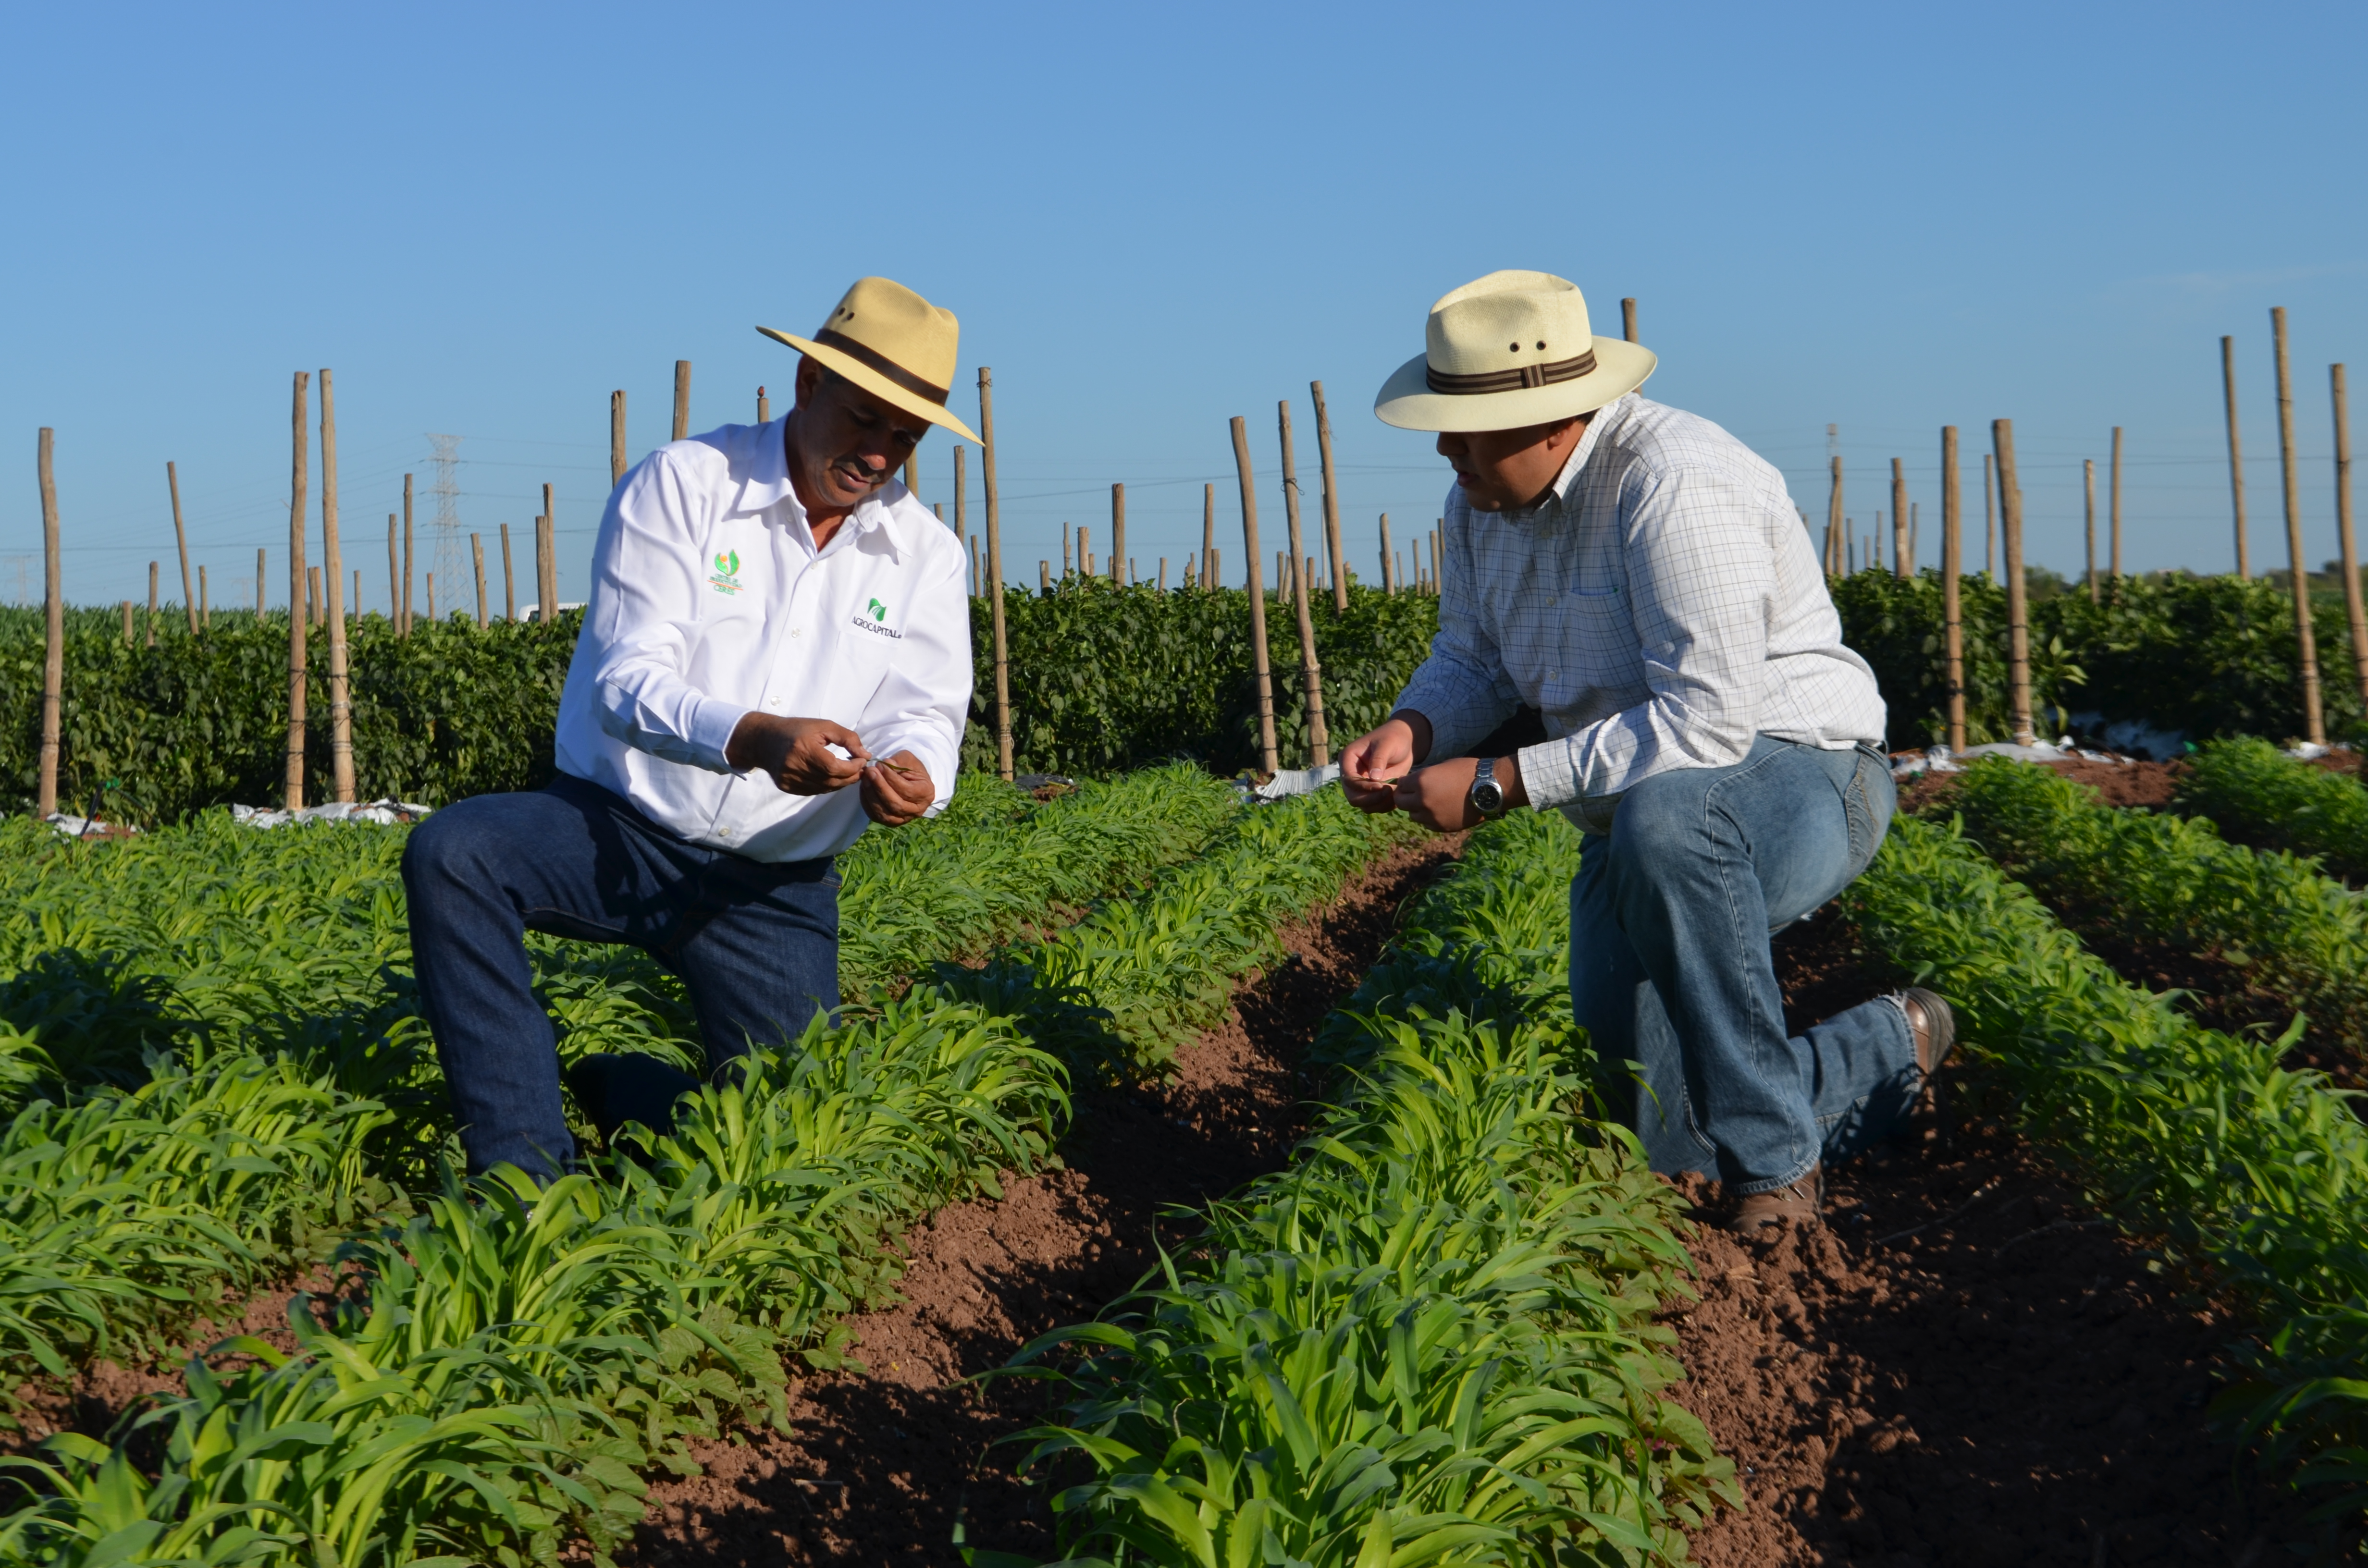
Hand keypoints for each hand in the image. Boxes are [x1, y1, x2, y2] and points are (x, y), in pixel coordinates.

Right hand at [727, 713, 868, 794]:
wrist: (764, 739)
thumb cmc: (797, 729)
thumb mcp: (824, 725)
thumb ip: (847, 738)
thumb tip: (866, 754)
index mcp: (803, 749)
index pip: (833, 767)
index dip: (852, 767)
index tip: (862, 760)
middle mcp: (794, 766)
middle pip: (830, 780)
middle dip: (850, 776)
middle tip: (860, 769)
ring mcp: (789, 779)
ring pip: (824, 789)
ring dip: (841, 782)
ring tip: (849, 772)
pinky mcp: (787, 787)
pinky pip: (814, 791)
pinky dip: (827, 786)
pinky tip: (832, 777)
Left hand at [858, 750, 932, 826]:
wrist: (911, 781)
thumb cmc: (911, 769)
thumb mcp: (909, 760)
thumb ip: (899, 761)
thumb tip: (886, 764)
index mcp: (926, 793)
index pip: (906, 790)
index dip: (891, 778)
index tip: (880, 764)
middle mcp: (917, 810)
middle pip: (896, 804)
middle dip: (880, 787)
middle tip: (870, 771)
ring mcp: (903, 819)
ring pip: (885, 813)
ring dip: (871, 795)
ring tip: (865, 778)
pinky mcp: (890, 822)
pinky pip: (875, 816)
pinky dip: (867, 803)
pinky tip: (864, 788)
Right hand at [1338, 711, 1433, 813]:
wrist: (1404, 742)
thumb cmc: (1393, 738)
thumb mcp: (1387, 744)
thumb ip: (1379, 759)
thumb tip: (1373, 778)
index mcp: (1348, 759)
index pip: (1349, 780)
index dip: (1363, 787)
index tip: (1381, 786)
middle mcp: (1351, 774)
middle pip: (1353, 797)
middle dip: (1371, 799)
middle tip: (1389, 792)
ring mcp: (1361, 784)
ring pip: (1363, 805)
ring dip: (1379, 804)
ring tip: (1395, 794)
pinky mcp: (1371, 791)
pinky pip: (1374, 806)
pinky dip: (1385, 806)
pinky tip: (1396, 797)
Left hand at [1392, 753, 1527, 831]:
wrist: (1489, 788)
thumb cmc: (1467, 771)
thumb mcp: (1442, 767)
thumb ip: (1424, 777)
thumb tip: (1412, 784)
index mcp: (1421, 781)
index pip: (1400, 785)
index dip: (1404, 783)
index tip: (1409, 782)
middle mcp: (1422, 800)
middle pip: (1401, 802)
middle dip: (1405, 797)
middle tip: (1414, 794)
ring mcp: (1431, 816)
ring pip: (1413, 815)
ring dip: (1417, 809)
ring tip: (1430, 802)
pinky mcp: (1441, 827)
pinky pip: (1426, 824)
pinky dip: (1429, 818)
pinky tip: (1440, 810)